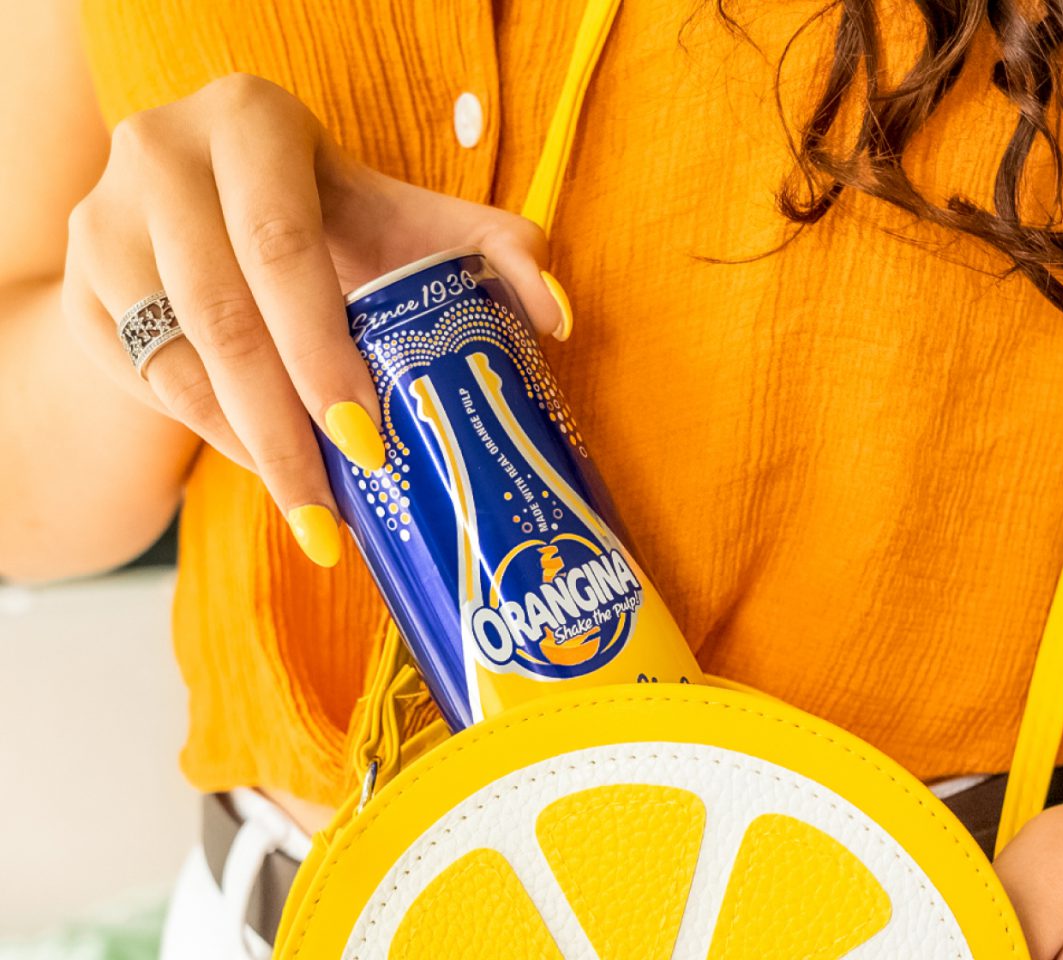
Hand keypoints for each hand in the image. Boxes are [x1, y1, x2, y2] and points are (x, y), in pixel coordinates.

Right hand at [62, 73, 568, 565]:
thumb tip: (556, 316)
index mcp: (248, 124)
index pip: (280, 245)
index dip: (319, 349)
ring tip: (311, 512)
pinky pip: (140, 380)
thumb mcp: (412, 217)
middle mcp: (158, 158)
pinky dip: (204, 434)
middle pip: (222, 317)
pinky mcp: (82, 288)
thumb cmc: (334, 217)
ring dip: (245, 446)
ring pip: (173, 360)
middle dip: (284, 429)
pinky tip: (262, 466)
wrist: (217, 211)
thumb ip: (495, 248)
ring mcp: (104, 224)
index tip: (368, 439)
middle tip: (337, 511)